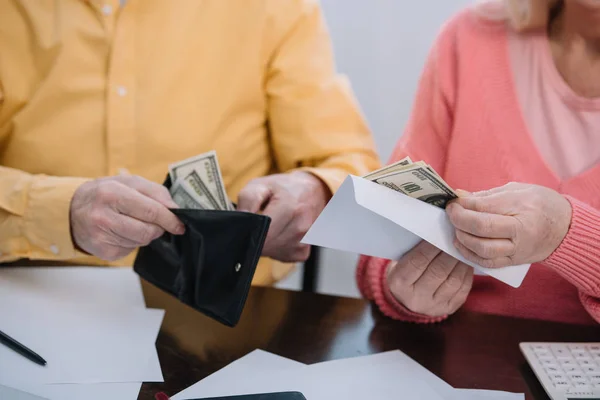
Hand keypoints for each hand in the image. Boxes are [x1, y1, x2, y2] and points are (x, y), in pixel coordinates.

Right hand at [70, 175, 184, 260]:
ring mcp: (101, 237)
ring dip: (144, 234)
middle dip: (158, 228)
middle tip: (155, 222)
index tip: (180, 224)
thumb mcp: (128, 182)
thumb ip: (155, 192)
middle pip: (148, 231)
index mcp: (112, 193)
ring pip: (141, 242)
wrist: (71, 210)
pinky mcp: (102, 252)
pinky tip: (120, 232)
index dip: (170, 220)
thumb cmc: (105, 193)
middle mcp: (103, 216)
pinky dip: (132, 242)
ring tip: (130, 222)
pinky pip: (131, 250)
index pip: (152, 211)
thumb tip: (175, 209)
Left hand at [237, 171, 329, 261]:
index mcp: (289, 209)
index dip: (249, 233)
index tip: (246, 226)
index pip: (262, 235)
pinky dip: (276, 249)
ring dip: (266, 244)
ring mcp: (303, 242)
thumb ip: (248, 200)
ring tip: (272, 226)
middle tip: (259, 223)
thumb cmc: (284, 189)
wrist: (312, 192)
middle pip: (265, 247)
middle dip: (256, 238)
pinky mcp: (303, 252)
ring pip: (271, 253)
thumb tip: (240, 219)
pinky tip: (279, 235)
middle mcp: (300, 227)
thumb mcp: (261, 185)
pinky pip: (280, 257)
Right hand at [387, 241, 472, 316]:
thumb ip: (414, 251)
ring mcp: (434, 306)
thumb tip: (436, 234)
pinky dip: (467, 273)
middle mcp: (417, 297)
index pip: (418, 262)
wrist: (406, 302)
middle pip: (438, 271)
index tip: (440, 233)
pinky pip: (462, 289)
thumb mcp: (400, 263)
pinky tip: (467, 262)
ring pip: (453, 280)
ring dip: (461, 261)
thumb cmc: (404, 273)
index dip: (430, 246)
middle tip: (456, 238)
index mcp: (399, 283)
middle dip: (449, 252)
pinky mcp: (449, 308)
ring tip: (464, 248)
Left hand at [446, 182, 571, 267]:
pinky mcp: (514, 261)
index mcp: (523, 207)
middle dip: (460, 220)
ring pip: (483, 249)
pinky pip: (488, 263)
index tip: (452, 201)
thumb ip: (487, 195)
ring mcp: (518, 249)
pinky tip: (461, 243)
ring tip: (456, 228)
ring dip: (463, 238)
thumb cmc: (540, 204)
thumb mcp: (517, 190)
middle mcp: (522, 231)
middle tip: (451, 213)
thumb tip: (460, 197)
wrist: (565, 228)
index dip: (463, 204)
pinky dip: (469, 254)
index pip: (485, 207)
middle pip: (482, 228)